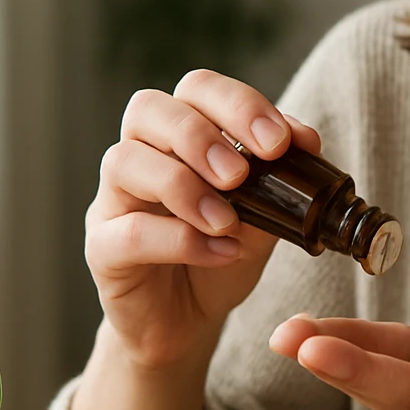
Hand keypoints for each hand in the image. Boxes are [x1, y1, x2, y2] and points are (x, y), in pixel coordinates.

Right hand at [84, 69, 322, 370]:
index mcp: (179, 135)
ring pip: (125, 161)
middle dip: (202, 136)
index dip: (236, 104)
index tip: (278, 142)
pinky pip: (128, 231)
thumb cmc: (221, 252)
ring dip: (185, 186)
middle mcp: (139, 156)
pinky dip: (180, 240)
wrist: (189, 320)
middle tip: (241, 175)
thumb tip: (307, 139)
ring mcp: (113, 200)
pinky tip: (221, 252)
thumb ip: (281, 176)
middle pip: (148, 109)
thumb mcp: (265, 212)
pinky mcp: (102, 249)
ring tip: (228, 222)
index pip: (195, 88)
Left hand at [267, 272, 409, 409]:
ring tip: (287, 330)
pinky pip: (398, 360)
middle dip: (337, 367)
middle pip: (394, 397)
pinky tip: (318, 331)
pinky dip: (361, 344)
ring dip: (338, 357)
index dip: (366, 375)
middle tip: (283, 335)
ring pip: (388, 381)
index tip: (315, 351)